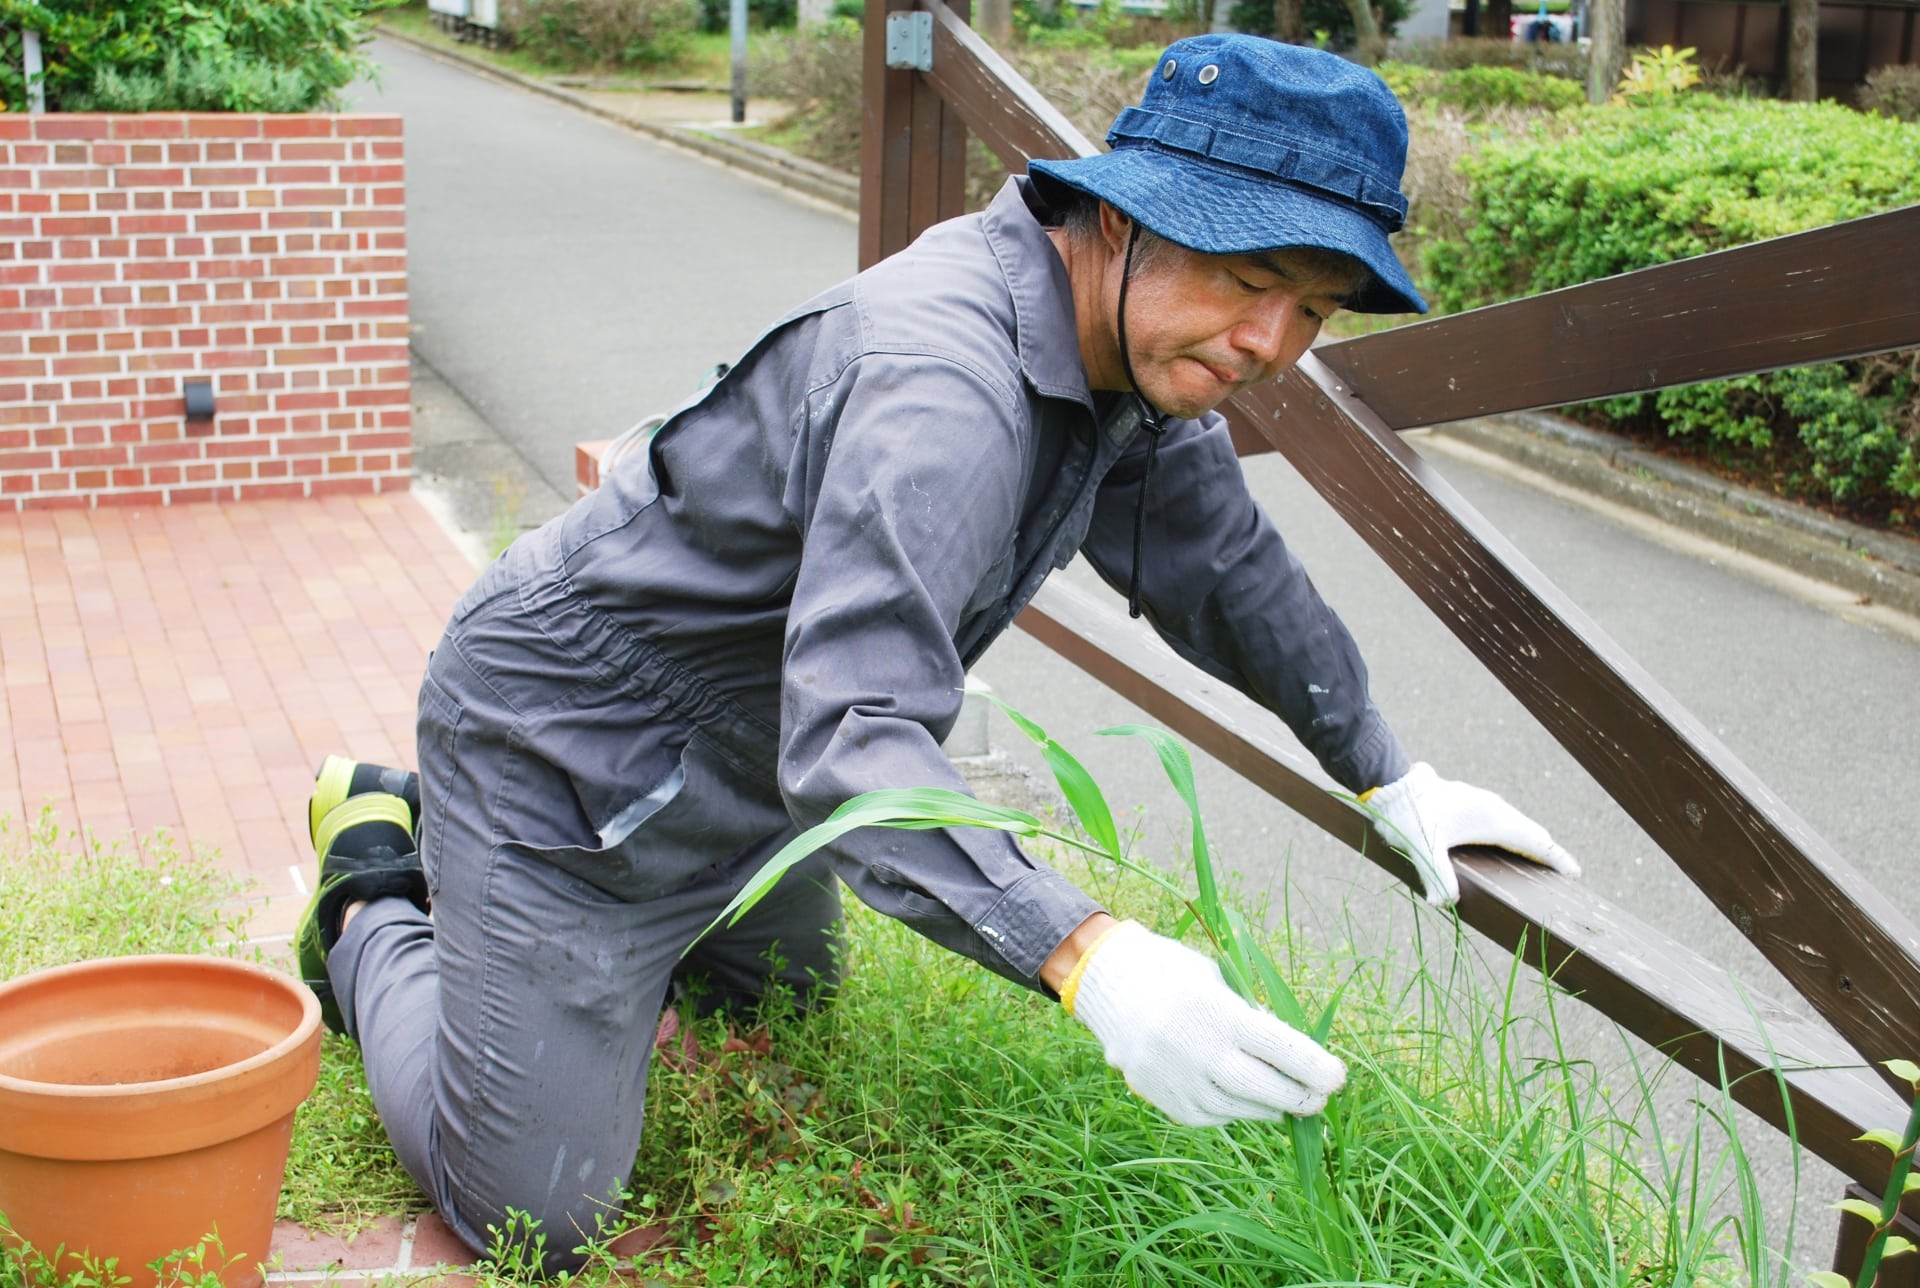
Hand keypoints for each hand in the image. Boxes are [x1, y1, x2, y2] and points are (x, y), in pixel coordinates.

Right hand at [1063, 920, 1345, 1125]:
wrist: (1108, 984)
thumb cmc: (1175, 972)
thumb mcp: (1218, 980)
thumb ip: (1251, 1017)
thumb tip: (1292, 1058)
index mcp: (1216, 1011)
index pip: (1280, 1048)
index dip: (1315, 1067)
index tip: (1338, 1077)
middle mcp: (1196, 1050)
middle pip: (1264, 1089)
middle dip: (1300, 1097)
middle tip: (1320, 1097)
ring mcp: (1176, 1079)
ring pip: (1239, 1108)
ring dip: (1269, 1106)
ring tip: (1285, 1098)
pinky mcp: (1164, 1099)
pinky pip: (1211, 1115)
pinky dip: (1233, 1109)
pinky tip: (1242, 1097)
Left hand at [1362, 762, 1579, 906]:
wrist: (1392, 782)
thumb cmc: (1410, 816)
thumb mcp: (1425, 849)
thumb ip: (1437, 876)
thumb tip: (1445, 902)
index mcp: (1493, 819)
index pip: (1535, 841)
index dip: (1557, 858)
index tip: (1575, 873)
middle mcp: (1494, 808)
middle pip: (1530, 832)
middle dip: (1547, 852)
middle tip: (1563, 872)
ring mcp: (1482, 801)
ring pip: (1515, 823)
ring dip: (1528, 840)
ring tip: (1537, 859)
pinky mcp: (1469, 800)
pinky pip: (1501, 818)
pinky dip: (1512, 832)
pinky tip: (1502, 842)